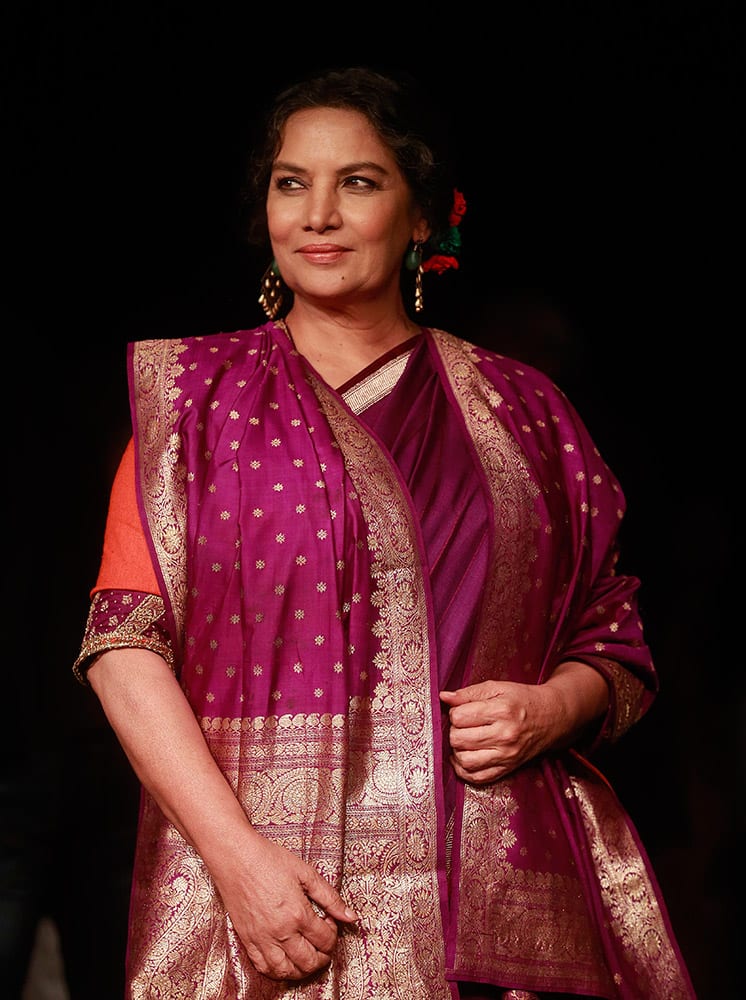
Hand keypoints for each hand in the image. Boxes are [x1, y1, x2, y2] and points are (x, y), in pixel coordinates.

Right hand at [213, 832, 357, 981]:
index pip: (325, 939)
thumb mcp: (305, 873)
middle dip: (323, 956)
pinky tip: (285, 961)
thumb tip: (351, 916)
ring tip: (308, 956)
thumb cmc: (269, 860)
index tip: (329, 921)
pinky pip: (263, 968)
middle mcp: (280, 932)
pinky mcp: (247, 940)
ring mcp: (262, 939)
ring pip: (287, 971)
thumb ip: (330, 897)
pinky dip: (277, 971)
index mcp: (297, 913)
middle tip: (323, 943)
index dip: (333, 933)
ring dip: (302, 970)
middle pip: (309, 961)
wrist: (236, 857)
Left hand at [439, 680, 559, 783]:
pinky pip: (478, 778)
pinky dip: (464, 770)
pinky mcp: (508, 768)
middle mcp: (504, 735)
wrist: (551, 717)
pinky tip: (464, 757)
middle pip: (458, 739)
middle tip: (463, 725)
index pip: (459, 717)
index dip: (455, 712)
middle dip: (454, 731)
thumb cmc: (522, 699)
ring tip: (463, 740)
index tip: (463, 710)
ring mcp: (506, 755)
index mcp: (501, 711)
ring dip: (457, 751)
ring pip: (465, 761)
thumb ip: (469, 692)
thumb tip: (444, 697)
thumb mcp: (498, 687)